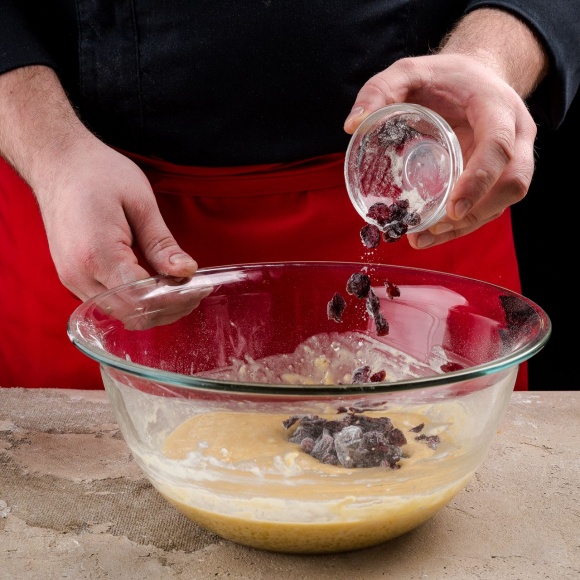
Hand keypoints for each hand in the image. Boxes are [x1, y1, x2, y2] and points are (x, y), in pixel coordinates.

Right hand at [35, 134, 197, 299]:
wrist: (58, 162)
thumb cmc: (98, 174)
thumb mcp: (140, 203)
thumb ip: (162, 244)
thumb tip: (187, 271)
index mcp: (98, 255)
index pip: (145, 299)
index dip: (177, 298)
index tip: (201, 288)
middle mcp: (79, 275)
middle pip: (134, 314)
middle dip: (170, 308)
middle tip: (195, 291)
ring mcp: (72, 279)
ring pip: (122, 314)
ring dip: (154, 308)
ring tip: (179, 288)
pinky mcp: (73, 278)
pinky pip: (109, 303)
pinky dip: (136, 302)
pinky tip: (155, 285)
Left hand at [344, 52, 537, 249]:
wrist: (473, 76)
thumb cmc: (443, 77)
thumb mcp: (408, 72)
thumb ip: (380, 90)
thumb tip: (352, 125)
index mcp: (498, 107)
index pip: (498, 147)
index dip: (479, 181)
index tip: (452, 208)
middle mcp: (515, 134)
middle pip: (512, 182)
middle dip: (476, 212)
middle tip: (434, 227)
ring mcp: (512, 157)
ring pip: (503, 201)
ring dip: (467, 226)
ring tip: (423, 238)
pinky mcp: (499, 174)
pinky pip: (489, 205)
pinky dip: (463, 225)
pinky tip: (432, 234)